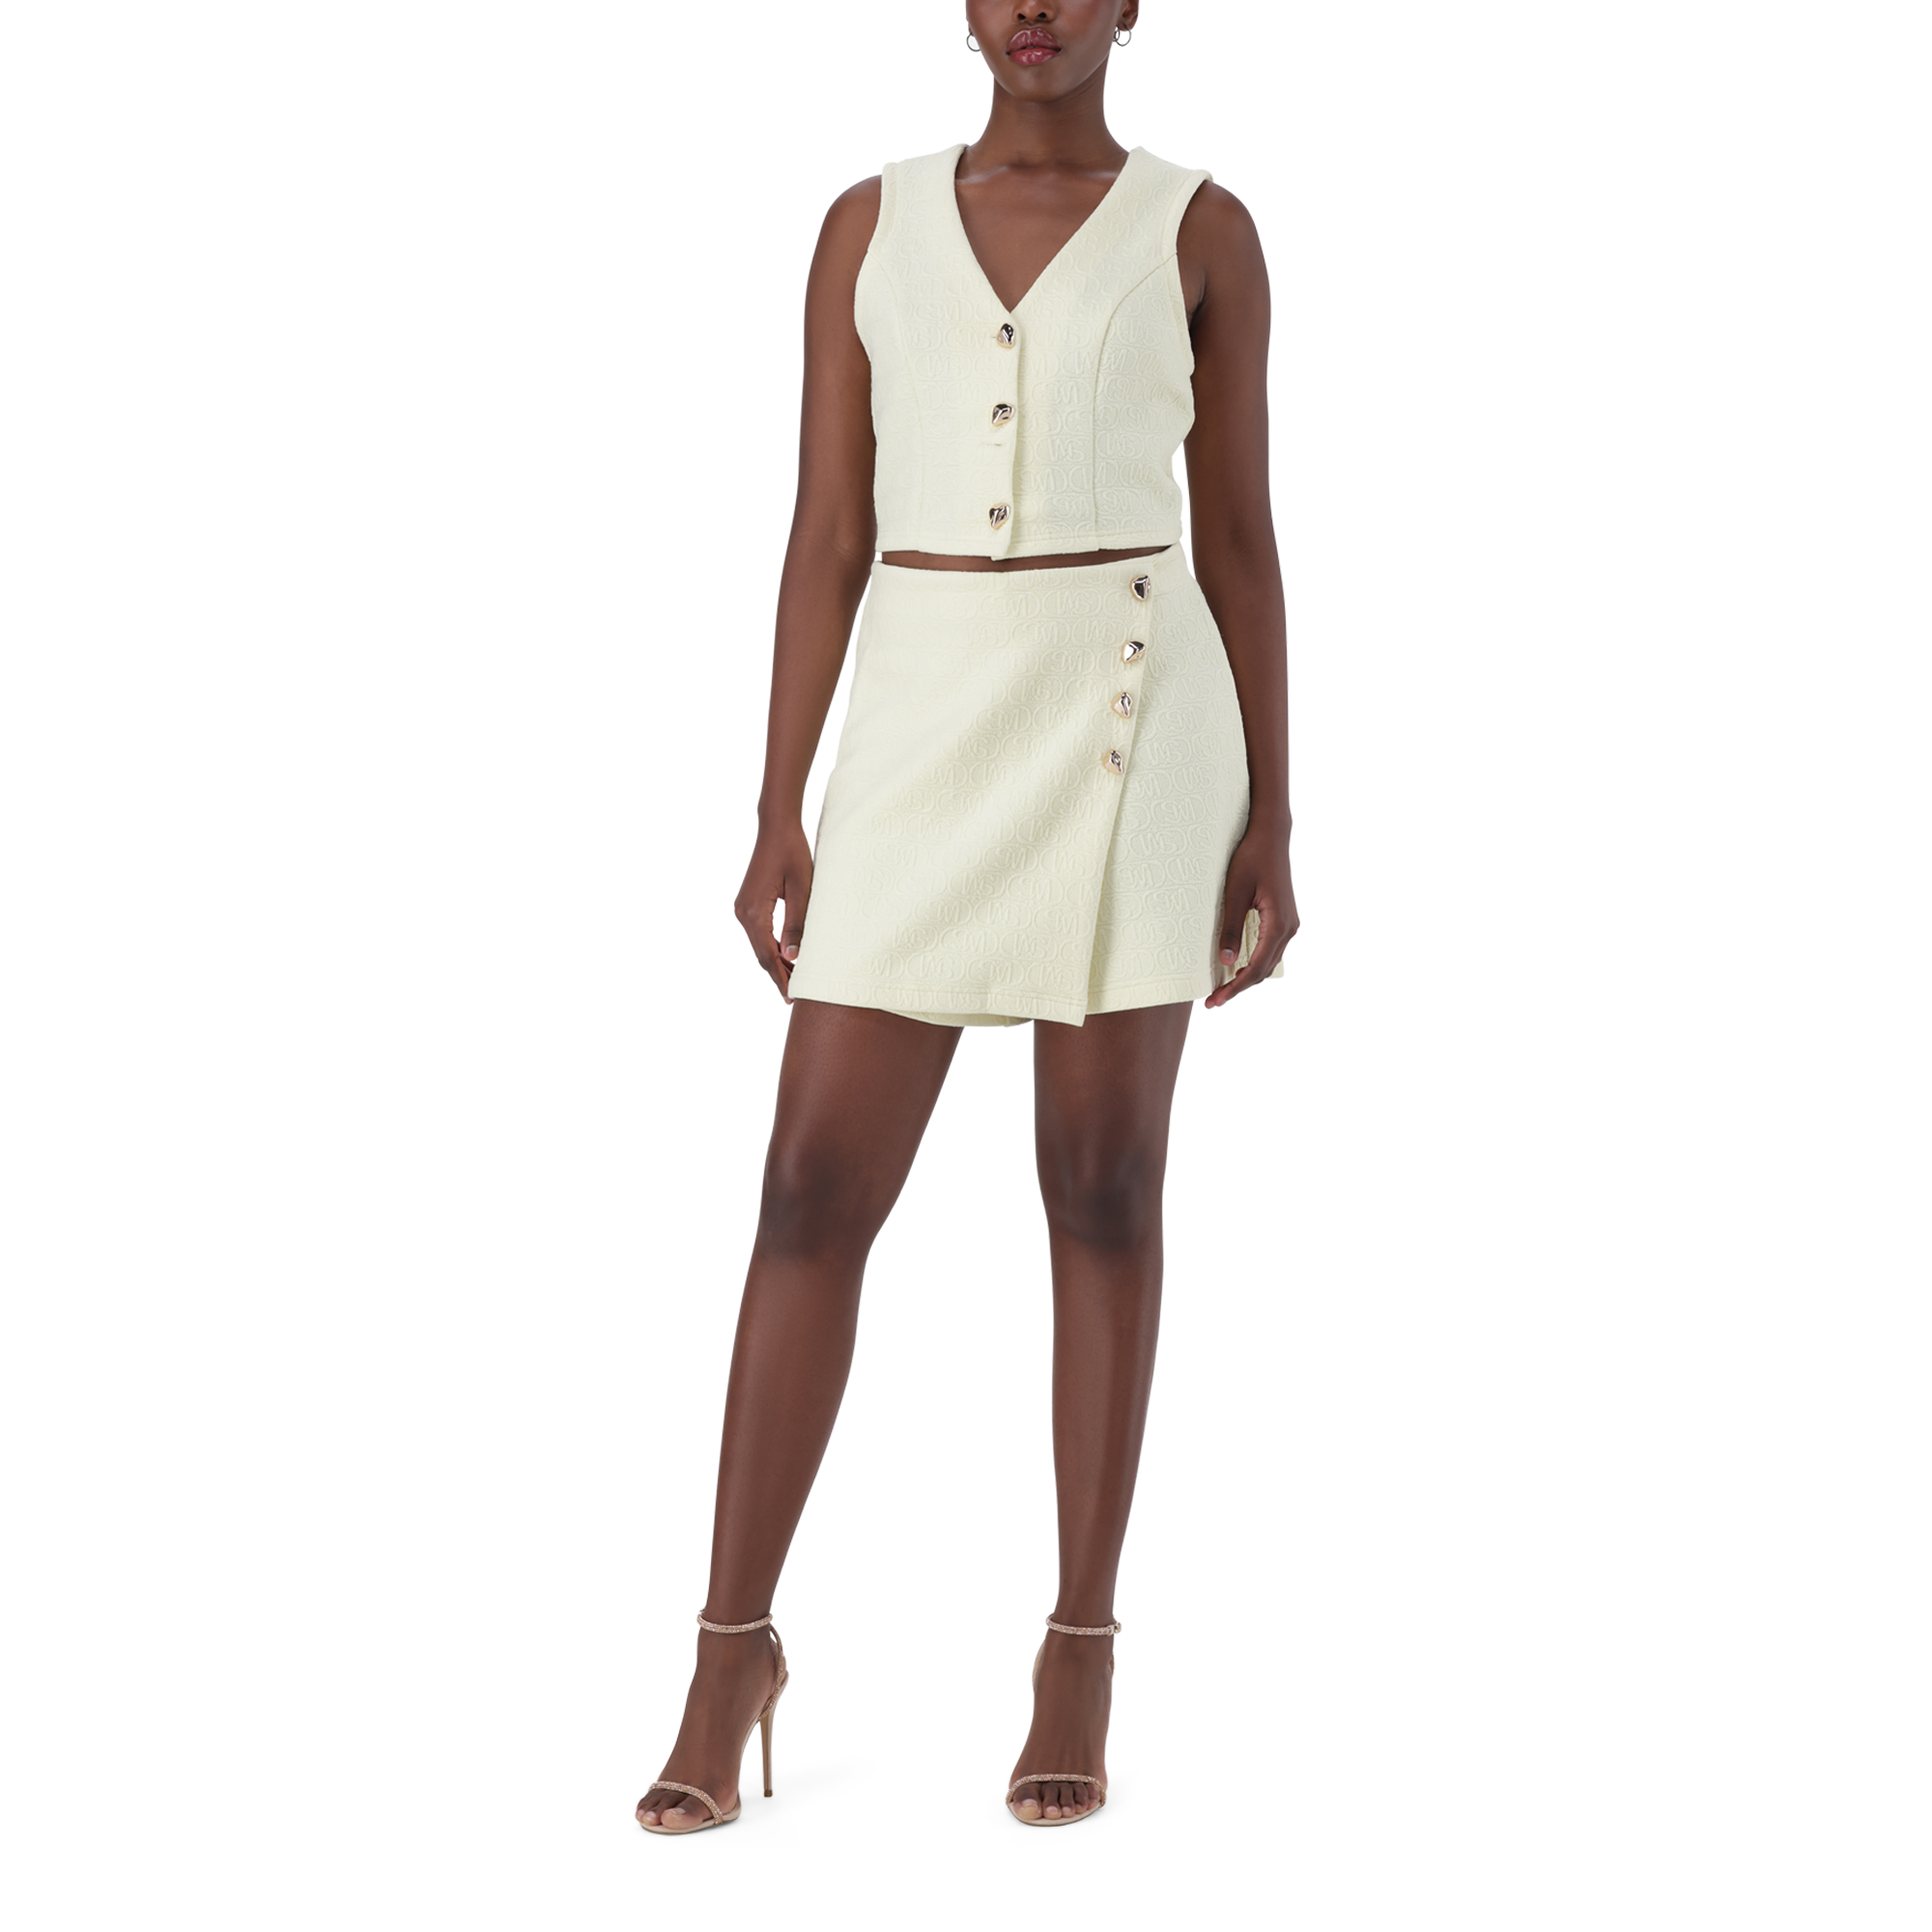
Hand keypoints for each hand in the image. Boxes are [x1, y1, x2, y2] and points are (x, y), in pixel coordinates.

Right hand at [734, 819, 815, 1003]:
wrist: (777, 828)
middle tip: (795, 998)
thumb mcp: (801, 890)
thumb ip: (796, 924)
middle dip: (779, 975)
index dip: (782, 978)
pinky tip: (785, 957)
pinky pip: (759, 933)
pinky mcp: (749, 903)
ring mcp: (743, 908)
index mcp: (754, 912)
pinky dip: (772, 947)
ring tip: (793, 981)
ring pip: (760, 945)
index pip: (769, 956)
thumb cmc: (792, 853)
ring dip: (776, 962)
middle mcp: (743, 913)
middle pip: (762, 954)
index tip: (793, 998)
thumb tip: (793, 957)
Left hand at [1202, 822, 1297, 1009]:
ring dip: (1246, 977)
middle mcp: (1289, 928)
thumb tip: (1224, 961)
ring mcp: (1289, 924)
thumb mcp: (1235, 892)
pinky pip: (1270, 950)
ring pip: (1268, 962)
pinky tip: (1236, 967)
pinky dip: (1253, 963)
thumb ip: (1230, 927)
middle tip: (1212, 999)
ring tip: (1221, 988)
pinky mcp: (1284, 919)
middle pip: (1264, 970)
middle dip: (1238, 987)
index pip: (1256, 967)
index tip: (1215, 998)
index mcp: (1279, 924)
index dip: (1235, 986)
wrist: (1270, 836)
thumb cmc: (1251, 858)